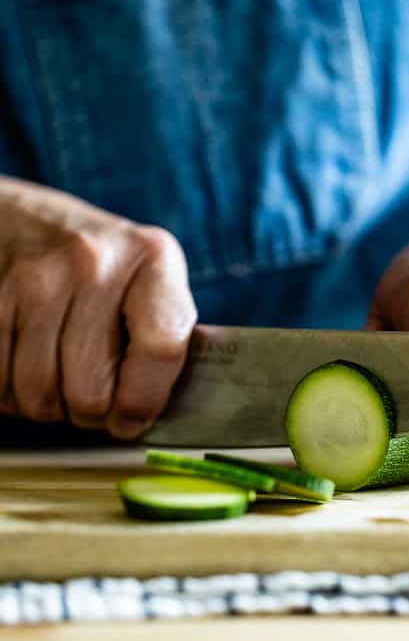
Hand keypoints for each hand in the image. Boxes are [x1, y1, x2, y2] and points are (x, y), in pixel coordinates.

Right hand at [0, 177, 195, 437]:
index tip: (132, 420)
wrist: (23, 220)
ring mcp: (35, 278)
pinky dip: (7, 390)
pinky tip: (23, 364)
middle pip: (90, 390)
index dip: (144, 402)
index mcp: (153, 259)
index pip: (161, 349)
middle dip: (89, 413)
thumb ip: (162, 336)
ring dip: (46, 404)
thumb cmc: (101, 265)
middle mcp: (95, 263)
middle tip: (90, 400)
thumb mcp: (147, 278)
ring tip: (57, 376)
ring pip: (37, 394)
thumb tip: (156, 414)